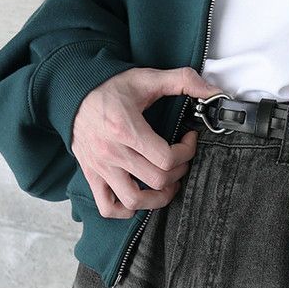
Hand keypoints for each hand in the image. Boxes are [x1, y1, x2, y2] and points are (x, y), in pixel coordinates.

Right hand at [71, 64, 222, 218]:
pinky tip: (140, 196)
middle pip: (156, 180)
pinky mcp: (91, 175)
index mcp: (126, 129)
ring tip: (168, 183)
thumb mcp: (148, 77)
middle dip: (178, 171)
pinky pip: (107, 207)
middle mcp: (112, 153)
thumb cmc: (112, 86)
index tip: (189, 138)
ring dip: (158, 197)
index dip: (186, 152)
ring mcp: (100, 168)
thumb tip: (215, 92)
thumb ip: (184, 80)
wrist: (74, 92)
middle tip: (181, 159)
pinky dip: (126, 210)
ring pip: (134, 201)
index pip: (166, 158)